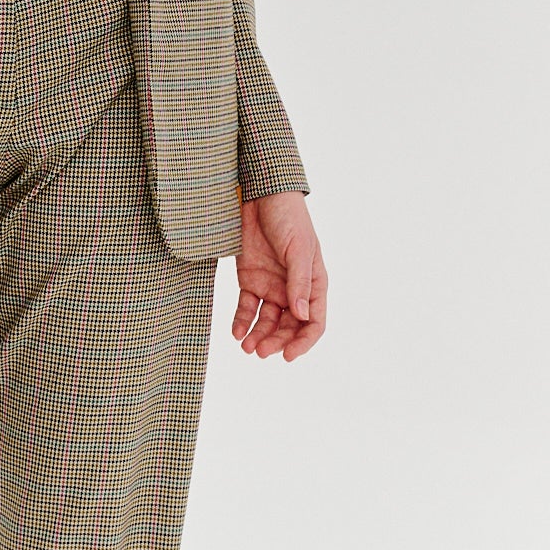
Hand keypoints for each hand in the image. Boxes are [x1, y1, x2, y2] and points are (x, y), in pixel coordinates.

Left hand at [232, 190, 326, 361]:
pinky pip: (246, 307)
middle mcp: (293, 290)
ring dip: (258, 336)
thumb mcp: (298, 248)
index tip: (288, 355)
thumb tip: (302, 316)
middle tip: (260, 351)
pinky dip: (242, 321)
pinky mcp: (250, 279)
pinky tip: (236, 331)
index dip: (303, 342)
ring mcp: (271, 286)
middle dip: (276, 341)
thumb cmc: (289, 217)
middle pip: (288, 327)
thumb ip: (299, 282)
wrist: (261, 194)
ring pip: (267, 321)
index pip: (313, 322)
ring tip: (246, 347)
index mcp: (313, 284)